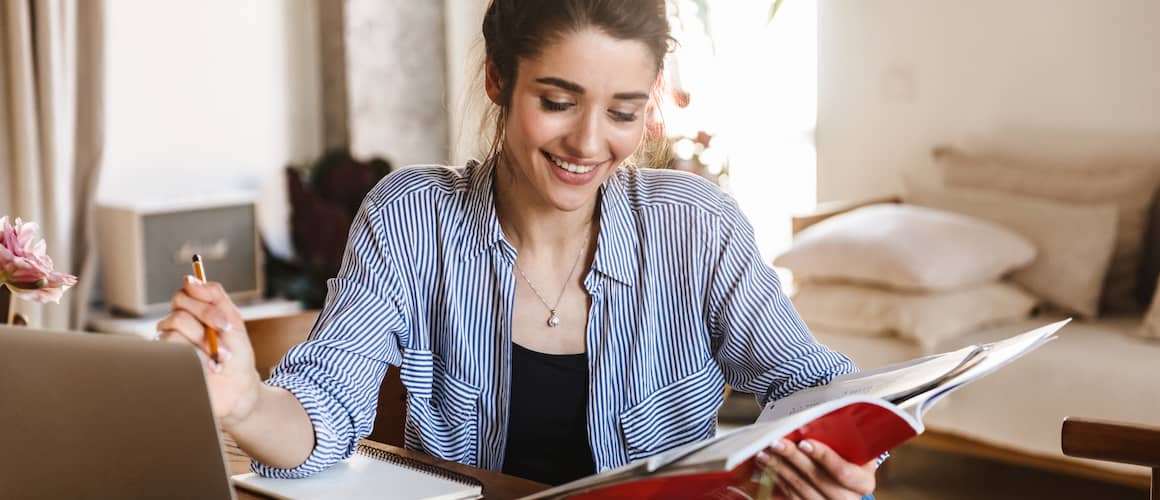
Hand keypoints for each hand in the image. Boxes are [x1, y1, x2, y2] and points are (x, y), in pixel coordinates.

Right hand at [156, 276, 262, 430]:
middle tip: (225, 334)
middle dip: (206, 317)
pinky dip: (195, 356)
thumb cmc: (237, 357)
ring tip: (220, 357)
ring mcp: (169, 343)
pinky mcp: (165, 360)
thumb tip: (190, 278)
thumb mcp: (233, 322)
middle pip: (179, 304)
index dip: (205, 302)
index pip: (187, 291)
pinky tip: (209, 367)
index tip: (225, 321)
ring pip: (174, 324)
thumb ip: (215, 297)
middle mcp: (177, 324)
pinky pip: (169, 347)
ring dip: (203, 340)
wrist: (238, 391)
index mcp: (194, 313)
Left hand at [755, 439, 876, 499]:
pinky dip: (775, 480)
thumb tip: (810, 422)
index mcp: (863, 482)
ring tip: (764, 452)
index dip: (823, 456)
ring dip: (778, 468)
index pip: (842, 471)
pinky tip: (765, 467)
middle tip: (776, 442)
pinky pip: (789, 496)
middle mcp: (847, 499)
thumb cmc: (848, 458)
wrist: (844, 482)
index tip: (804, 443)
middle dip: (793, 458)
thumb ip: (839, 439)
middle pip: (817, 479)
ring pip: (799, 489)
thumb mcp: (852, 448)